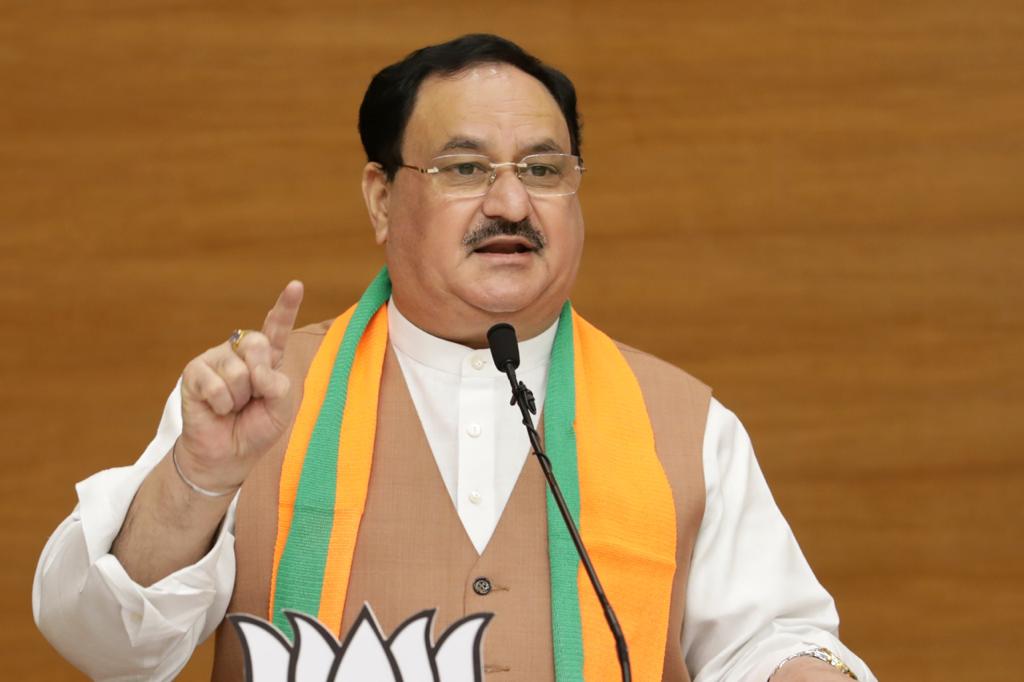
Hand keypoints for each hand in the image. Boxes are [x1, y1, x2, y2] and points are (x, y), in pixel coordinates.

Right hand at [175, 281, 303, 491]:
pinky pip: (216, 384)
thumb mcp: (280, 408)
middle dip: (259, 377)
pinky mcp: (194, 372)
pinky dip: (222, 404)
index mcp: (266, 358)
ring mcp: (215, 359)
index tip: (296, 285)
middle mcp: (240, 352)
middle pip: (257, 344)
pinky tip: (216, 409)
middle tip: (251, 400)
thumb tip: (256, 369)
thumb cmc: (255, 428)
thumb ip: (278, 384)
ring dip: (239, 398)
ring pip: (238, 371)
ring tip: (233, 407)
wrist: (227, 455)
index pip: (277, 329)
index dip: (285, 307)